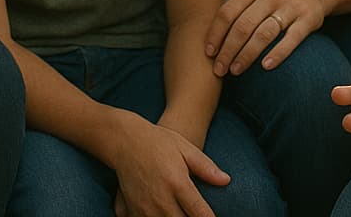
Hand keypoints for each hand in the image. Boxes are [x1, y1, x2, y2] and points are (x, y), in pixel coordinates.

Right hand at [105, 112, 228, 216]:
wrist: (124, 141)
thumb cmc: (158, 142)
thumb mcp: (185, 148)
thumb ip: (206, 167)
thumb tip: (226, 180)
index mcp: (177, 183)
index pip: (200, 213)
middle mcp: (161, 200)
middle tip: (195, 213)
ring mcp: (144, 209)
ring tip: (181, 213)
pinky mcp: (132, 213)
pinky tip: (163, 213)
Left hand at [204, 0, 327, 75]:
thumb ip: (239, 3)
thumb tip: (211, 29)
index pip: (229, 11)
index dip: (216, 33)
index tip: (208, 52)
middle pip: (243, 25)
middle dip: (228, 50)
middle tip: (219, 69)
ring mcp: (292, 5)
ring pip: (264, 34)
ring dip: (247, 55)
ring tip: (236, 71)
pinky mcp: (309, 18)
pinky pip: (291, 39)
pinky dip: (277, 54)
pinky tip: (265, 67)